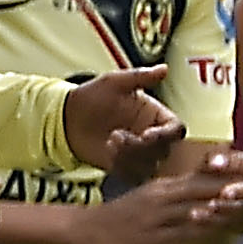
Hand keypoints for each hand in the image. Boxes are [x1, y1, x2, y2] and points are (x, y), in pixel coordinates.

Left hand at [65, 67, 181, 182]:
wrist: (66, 118)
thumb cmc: (90, 96)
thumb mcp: (114, 83)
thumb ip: (140, 77)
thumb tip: (165, 68)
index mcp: (156, 117)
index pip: (176, 130)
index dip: (165, 135)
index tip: (147, 135)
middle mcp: (153, 136)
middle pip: (165, 151)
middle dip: (142, 148)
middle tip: (117, 136)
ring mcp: (140, 154)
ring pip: (150, 165)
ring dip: (131, 157)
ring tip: (110, 142)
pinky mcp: (126, 167)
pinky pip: (134, 175)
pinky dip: (122, 166)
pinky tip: (107, 151)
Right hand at [84, 150, 242, 243]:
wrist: (84, 230)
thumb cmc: (122, 221)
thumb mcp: (154, 207)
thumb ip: (182, 206)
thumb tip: (210, 210)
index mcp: (169, 187)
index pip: (211, 176)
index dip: (241, 172)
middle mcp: (167, 195)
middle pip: (213, 184)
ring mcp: (159, 213)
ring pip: (199, 204)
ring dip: (228, 201)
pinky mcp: (151, 234)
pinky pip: (180, 228)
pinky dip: (199, 223)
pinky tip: (216, 219)